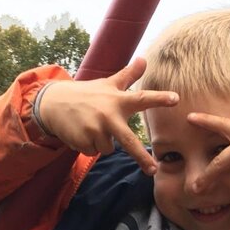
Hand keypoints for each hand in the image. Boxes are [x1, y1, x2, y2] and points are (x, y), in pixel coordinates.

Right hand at [38, 57, 177, 174]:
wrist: (53, 103)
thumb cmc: (87, 94)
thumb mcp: (107, 84)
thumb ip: (128, 75)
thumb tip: (144, 59)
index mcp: (117, 100)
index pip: (142, 99)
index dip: (159, 99)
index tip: (176, 99)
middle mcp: (108, 115)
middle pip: (129, 141)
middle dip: (141, 157)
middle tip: (154, 170)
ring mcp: (95, 129)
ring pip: (109, 148)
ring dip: (102, 141)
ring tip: (91, 125)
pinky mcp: (83, 141)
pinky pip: (95, 152)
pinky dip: (90, 145)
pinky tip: (81, 132)